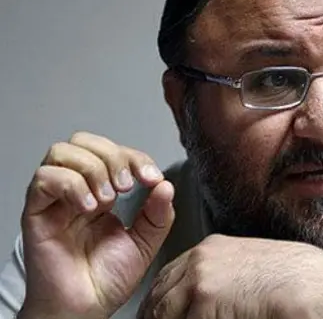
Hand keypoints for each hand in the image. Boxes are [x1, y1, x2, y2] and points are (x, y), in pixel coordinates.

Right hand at [18, 131, 174, 318]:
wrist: (86, 310)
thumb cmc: (108, 279)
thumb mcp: (145, 242)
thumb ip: (158, 214)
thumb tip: (165, 185)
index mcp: (103, 192)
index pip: (114, 152)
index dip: (135, 157)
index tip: (151, 177)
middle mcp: (77, 190)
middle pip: (85, 141)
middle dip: (113, 156)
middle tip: (127, 186)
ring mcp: (56, 199)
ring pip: (62, 152)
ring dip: (92, 168)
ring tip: (107, 199)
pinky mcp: (36, 213)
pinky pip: (44, 178)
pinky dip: (72, 185)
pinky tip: (88, 207)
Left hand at [139, 234, 322, 318]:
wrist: (309, 283)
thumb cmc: (290, 278)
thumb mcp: (248, 267)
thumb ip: (224, 278)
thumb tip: (213, 301)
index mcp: (210, 249)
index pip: (169, 277)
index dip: (161, 302)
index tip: (159, 316)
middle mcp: (200, 259)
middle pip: (159, 294)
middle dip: (157, 315)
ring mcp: (198, 277)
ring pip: (162, 311)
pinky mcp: (203, 300)